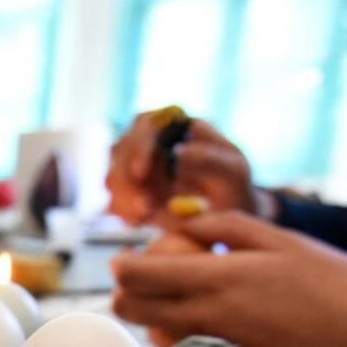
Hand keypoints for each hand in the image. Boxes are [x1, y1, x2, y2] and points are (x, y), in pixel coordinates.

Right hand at [106, 112, 262, 225]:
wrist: (225, 217)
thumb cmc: (233, 186)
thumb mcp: (233, 171)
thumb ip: (210, 159)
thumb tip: (178, 153)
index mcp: (174, 125)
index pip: (145, 124)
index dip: (138, 146)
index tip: (141, 173)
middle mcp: (148, 142)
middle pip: (120, 152)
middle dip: (128, 182)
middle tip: (144, 209)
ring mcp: (133, 168)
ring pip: (112, 179)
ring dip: (126, 201)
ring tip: (150, 217)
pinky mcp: (127, 194)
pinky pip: (114, 203)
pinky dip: (126, 215)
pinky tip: (144, 222)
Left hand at [111, 212, 346, 346]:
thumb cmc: (335, 283)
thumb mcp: (281, 238)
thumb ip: (223, 225)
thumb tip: (181, 221)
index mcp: (215, 279)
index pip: (136, 277)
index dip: (122, 266)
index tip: (125, 260)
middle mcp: (205, 319)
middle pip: (130, 311)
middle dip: (128, 293)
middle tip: (149, 279)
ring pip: (155, 336)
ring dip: (156, 317)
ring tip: (185, 299)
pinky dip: (185, 338)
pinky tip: (212, 324)